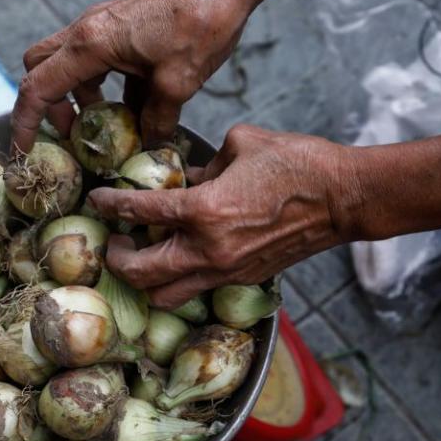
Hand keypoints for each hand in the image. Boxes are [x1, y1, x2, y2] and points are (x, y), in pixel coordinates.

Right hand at [11, 0, 274, 153]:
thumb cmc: (199, 22)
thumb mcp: (177, 84)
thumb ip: (156, 120)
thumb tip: (149, 143)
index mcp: (90, 44)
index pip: (38, 88)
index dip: (26, 123)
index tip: (25, 150)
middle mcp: (89, 32)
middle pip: (44, 70)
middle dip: (52, 108)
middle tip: (76, 136)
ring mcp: (106, 28)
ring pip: (74, 67)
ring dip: (85, 100)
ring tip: (112, 131)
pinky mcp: (125, 29)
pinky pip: (104, 63)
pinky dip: (111, 89)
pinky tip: (139, 111)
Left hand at [87, 125, 355, 307]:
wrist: (344, 199)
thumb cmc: (298, 163)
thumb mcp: (241, 144)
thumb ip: (202, 164)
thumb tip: (184, 177)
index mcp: (205, 211)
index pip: (139, 212)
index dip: (110, 204)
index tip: (97, 199)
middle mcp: (210, 250)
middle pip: (142, 273)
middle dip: (117, 258)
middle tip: (113, 241)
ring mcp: (228, 271)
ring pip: (167, 296)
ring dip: (146, 280)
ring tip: (143, 257)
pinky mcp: (245, 279)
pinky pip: (198, 289)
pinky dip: (181, 279)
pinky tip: (182, 257)